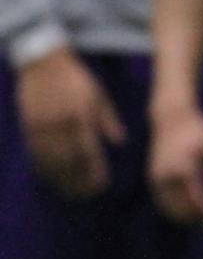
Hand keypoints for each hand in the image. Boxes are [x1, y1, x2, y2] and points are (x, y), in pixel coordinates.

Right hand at [16, 47, 123, 199]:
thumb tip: (120, 143)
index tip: (102, 185)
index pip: (89, 151)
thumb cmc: (76, 79)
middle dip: (78, 181)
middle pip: (69, 161)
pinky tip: (51, 178)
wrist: (42, 62)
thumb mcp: (99, 96)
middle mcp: (60, 125)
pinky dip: (43, 168)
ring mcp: (41, 127)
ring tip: (70, 192)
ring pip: (50, 161)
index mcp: (81, 116)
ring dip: (60, 179)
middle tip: (87, 195)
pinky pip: (34, 153)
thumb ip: (109, 120)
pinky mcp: (27, 126)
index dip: (94, 171)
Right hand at [149, 103, 202, 222]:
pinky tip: (186, 212)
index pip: (196, 201)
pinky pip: (161, 201)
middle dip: (195, 219)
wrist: (172, 118)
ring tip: (200, 220)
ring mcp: (156, 178)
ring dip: (183, 217)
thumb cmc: (200, 132)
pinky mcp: (152, 177)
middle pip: (180, 208)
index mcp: (185, 170)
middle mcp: (167, 177)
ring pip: (168, 208)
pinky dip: (172, 210)